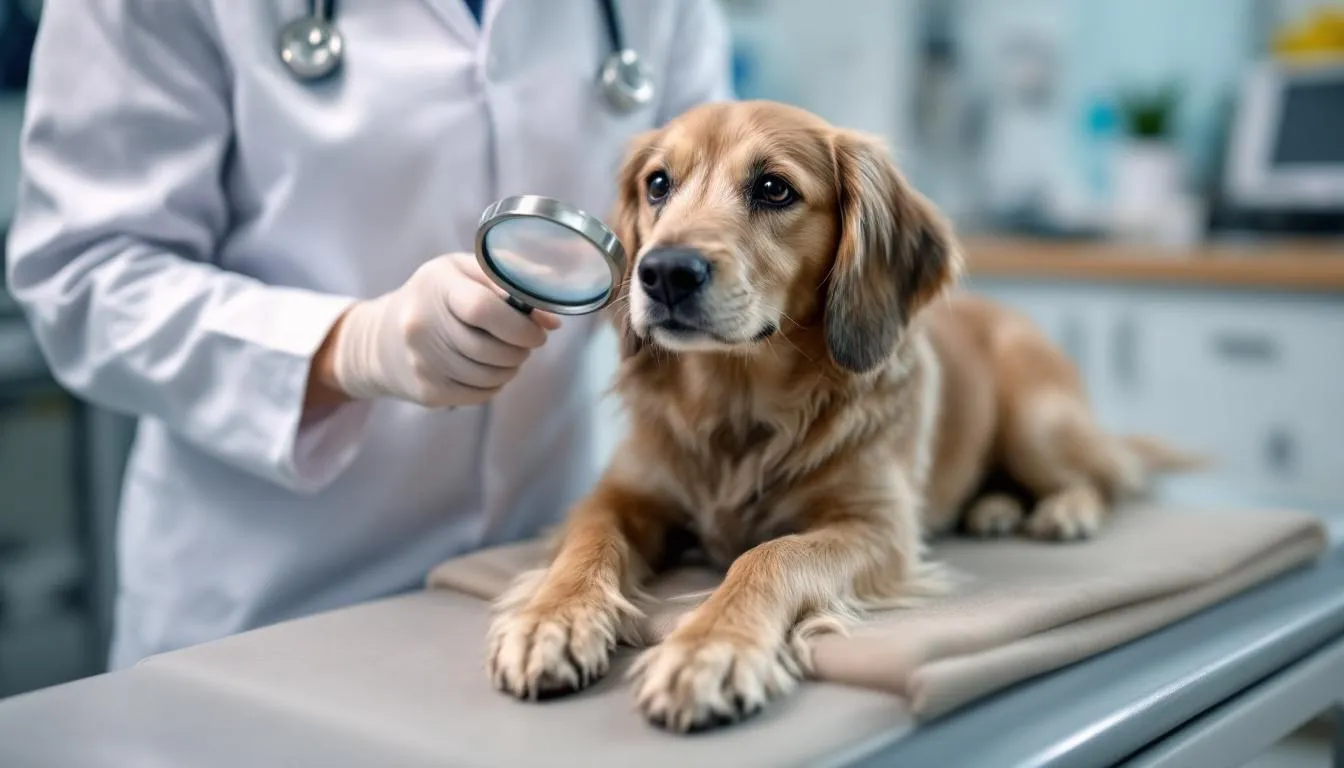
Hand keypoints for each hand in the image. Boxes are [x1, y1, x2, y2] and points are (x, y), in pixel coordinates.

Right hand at [313, 252, 559, 407]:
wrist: (380, 339)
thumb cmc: (435, 298)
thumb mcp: (464, 272)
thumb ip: (509, 282)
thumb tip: (551, 319)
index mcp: (437, 285)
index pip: (483, 309)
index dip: (519, 325)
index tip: (536, 331)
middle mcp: (422, 324)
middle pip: (491, 349)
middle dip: (521, 349)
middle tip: (526, 342)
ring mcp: (422, 361)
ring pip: (489, 376)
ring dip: (511, 368)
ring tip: (509, 354)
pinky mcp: (426, 390)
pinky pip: (479, 395)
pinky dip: (495, 385)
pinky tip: (489, 370)